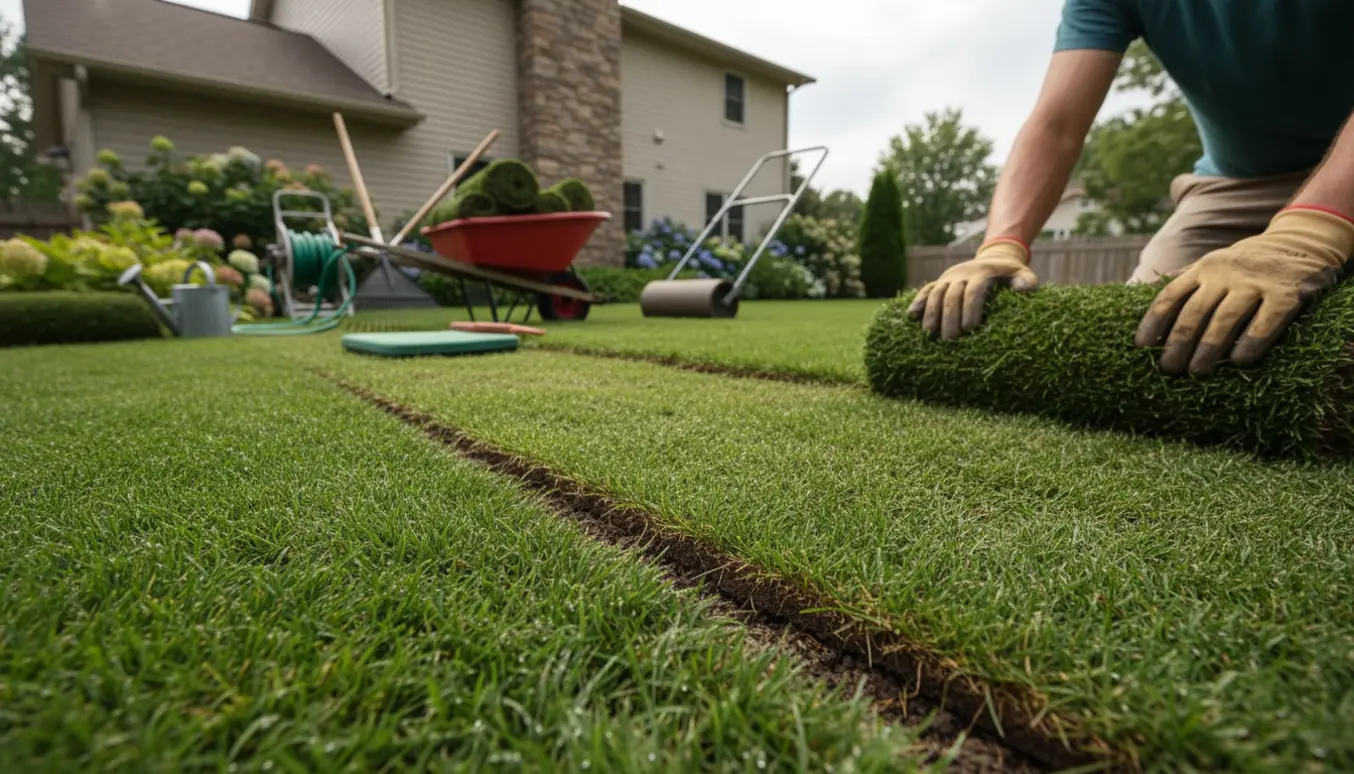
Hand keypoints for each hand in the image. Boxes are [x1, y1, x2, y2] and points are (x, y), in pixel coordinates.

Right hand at [907, 239, 1038, 339]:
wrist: (993, 258)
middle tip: (951, 339)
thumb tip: (1026, 290)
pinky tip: (912, 316)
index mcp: (983, 273)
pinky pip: (926, 290)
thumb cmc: (1010, 274)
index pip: (974, 290)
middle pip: (952, 295)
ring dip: (931, 313)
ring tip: (930, 334)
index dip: (970, 308)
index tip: (969, 328)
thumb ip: (1026, 281)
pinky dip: (918, 302)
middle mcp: (963, 274)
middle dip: (950, 317)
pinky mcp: (940, 282)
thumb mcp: (1022, 273)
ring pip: (936, 293)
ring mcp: (949, 277)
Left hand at [1134, 207, 1353, 375]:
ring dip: (1209, 348)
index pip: (1170, 296)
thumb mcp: (1209, 267)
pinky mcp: (1287, 294)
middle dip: (1178, 343)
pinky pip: (1266, 321)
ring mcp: (1256, 282)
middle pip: (1194, 312)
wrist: (1299, 243)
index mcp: (1202, 269)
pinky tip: (1239, 362)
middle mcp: (1225, 273)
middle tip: (1168, 369)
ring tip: (1197, 372)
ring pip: (1225, 318)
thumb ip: (1182, 285)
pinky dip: (1251, 342)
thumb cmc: (1242, 267)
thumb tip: (1138, 308)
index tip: (1141, 347)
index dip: (1153, 322)